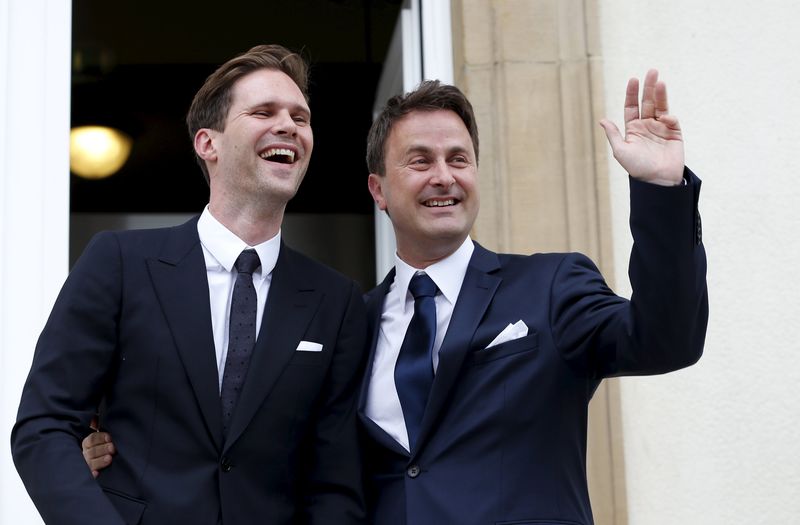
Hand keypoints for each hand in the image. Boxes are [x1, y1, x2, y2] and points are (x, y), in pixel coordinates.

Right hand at [82, 430, 114, 478]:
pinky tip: (97, 473)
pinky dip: (92, 474)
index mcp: (87, 443)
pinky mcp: (89, 475)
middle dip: (102, 449)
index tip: (109, 438)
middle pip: (91, 451)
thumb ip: (99, 426)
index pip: (91, 439)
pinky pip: (89, 475)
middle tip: (113, 448)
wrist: (100, 464)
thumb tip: (96, 418)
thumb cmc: (104, 445)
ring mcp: (86, 465)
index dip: (100, 438)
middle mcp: (85, 454)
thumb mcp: (102, 436)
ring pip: (90, 462)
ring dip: (99, 461)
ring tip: (109, 458)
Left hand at [600, 69, 684, 185]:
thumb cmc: (637, 168)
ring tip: (660, 81)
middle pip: (647, 102)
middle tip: (652, 71)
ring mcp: (661, 128)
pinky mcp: (674, 133)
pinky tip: (665, 118)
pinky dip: (669, 117)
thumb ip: (613, 134)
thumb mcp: (621, 151)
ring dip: (661, 94)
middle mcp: (647, 125)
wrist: (658, 181)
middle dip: (649, 87)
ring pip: (661, 106)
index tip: (633, 79)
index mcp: (633, 128)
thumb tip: (602, 120)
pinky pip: (672, 120)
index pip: (632, 106)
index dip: (632, 93)